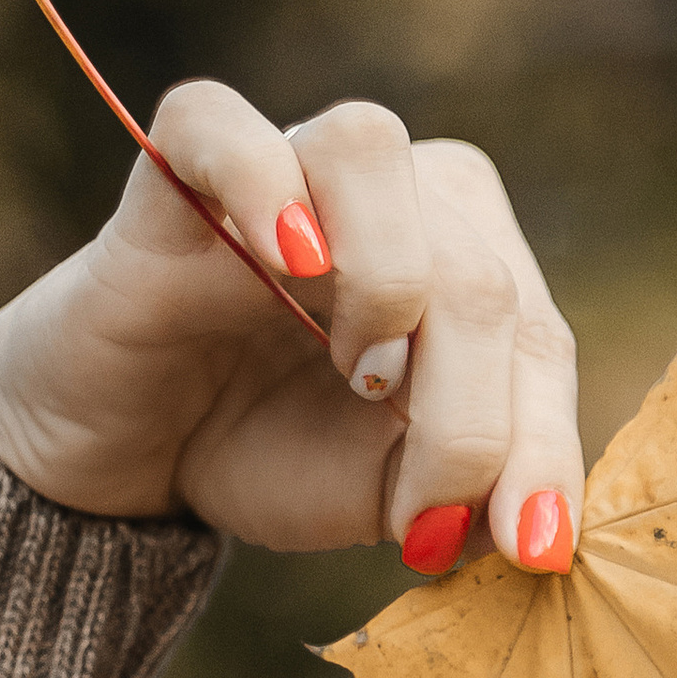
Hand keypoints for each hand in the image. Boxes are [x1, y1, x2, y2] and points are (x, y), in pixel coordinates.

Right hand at [0, 86, 586, 565]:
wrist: (132, 451)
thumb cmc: (274, 450)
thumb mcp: (391, 495)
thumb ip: (475, 491)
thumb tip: (539, 528)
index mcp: (475, 260)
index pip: (538, 340)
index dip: (544, 450)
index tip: (532, 552)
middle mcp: (402, 190)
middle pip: (478, 273)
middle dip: (467, 421)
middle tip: (417, 519)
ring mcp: (289, 163)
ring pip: (376, 158)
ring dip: (389, 284)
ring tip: (356, 376)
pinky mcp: (175, 165)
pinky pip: (221, 126)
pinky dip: (264, 182)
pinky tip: (290, 260)